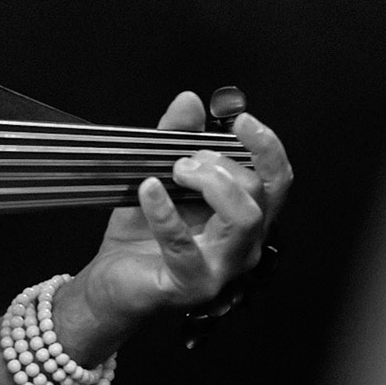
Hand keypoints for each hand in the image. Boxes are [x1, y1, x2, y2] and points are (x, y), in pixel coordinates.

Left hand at [68, 92, 293, 345]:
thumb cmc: (140, 235)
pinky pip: (185, 247)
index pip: (276, 180)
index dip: (266, 147)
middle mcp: (244, 244)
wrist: (109, 282)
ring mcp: (222, 268)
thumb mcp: (156, 176)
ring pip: (243, 218)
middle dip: (221, 164)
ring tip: (173, 171)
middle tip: (181, 161)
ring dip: (210, 183)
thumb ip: (174, 139)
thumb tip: (189, 100)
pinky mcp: (191, 284)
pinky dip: (164, 213)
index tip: (239, 120)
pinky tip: (147, 190)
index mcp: (244, 216)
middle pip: (258, 193)